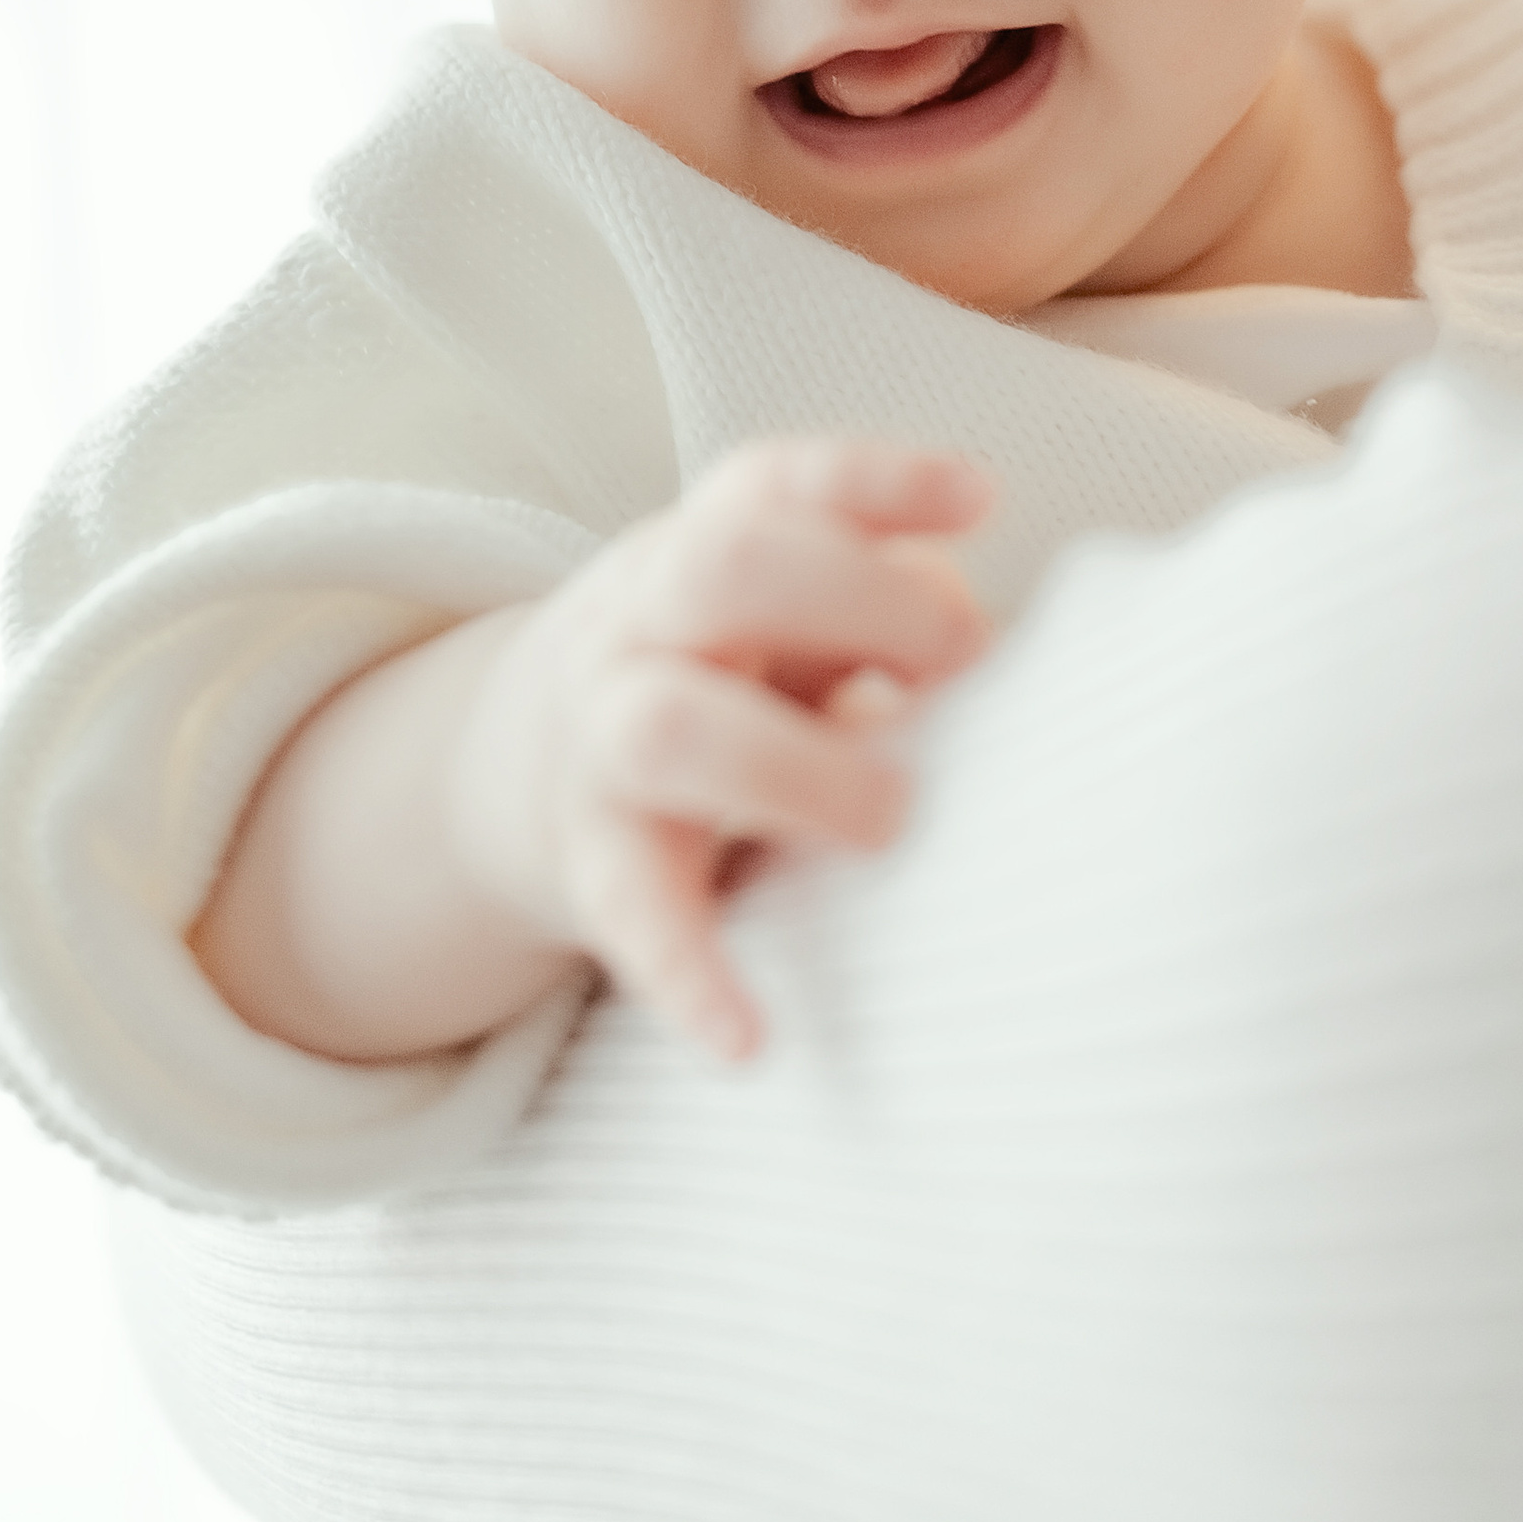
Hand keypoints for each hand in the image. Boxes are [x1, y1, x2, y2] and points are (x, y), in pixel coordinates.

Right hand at [459, 435, 991, 1057]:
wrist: (522, 764)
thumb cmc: (730, 674)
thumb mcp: (789, 619)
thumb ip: (889, 621)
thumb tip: (1001, 667)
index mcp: (706, 544)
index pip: (779, 482)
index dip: (876, 481)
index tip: (981, 502)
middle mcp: (645, 621)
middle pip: (725, 565)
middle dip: (856, 599)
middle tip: (962, 665)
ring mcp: (603, 737)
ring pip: (665, 726)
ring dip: (791, 769)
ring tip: (889, 825)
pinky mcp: (592, 863)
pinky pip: (632, 914)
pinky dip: (690, 975)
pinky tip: (751, 1041)